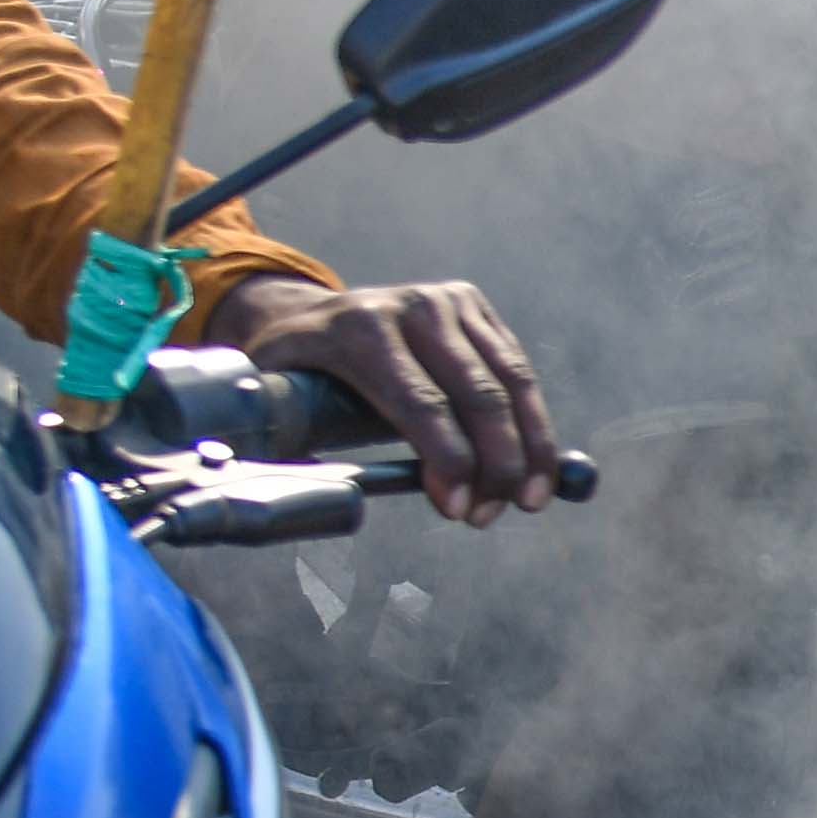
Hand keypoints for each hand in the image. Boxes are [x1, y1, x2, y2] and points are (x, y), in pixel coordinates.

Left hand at [206, 271, 566, 521]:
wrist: (305, 312)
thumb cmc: (293, 372)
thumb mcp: (280, 402)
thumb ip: (300, 447)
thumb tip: (338, 502)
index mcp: (361, 330)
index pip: (421, 402)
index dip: (448, 459)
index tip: (458, 508)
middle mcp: (413, 307)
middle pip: (477, 393)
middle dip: (495, 464)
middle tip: (489, 516)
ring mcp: (449, 301)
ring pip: (512, 381)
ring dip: (529, 448)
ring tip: (529, 501)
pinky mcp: (474, 306)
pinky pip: (517, 371)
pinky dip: (533, 423)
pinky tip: (535, 467)